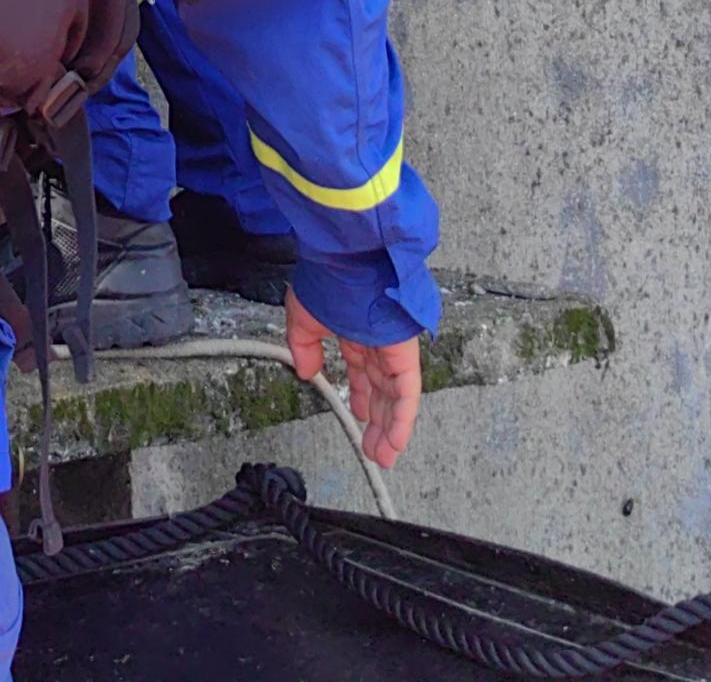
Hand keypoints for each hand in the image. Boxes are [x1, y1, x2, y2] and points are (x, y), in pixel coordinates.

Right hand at [287, 289, 420, 471]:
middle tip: (374, 448)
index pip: (363, 371)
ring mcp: (393, 347)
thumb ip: (304, 346)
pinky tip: (395, 441)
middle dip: (379, 421)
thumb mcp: (303, 317)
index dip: (362, 396)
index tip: (359, 417)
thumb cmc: (326, 277)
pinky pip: (407, 391)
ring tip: (383, 455)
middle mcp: (377, 342)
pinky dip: (402, 418)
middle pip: (382, 389)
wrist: (347, 255)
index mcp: (356, 331)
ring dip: (391, 429)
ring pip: (396, 396)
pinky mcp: (405, 352)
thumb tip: (307, 372)